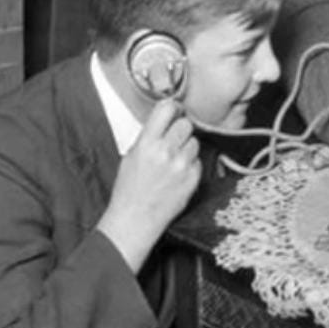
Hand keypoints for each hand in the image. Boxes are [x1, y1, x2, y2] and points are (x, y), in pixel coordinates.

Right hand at [96, 99, 201, 271]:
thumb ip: (149, 136)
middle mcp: (165, 152)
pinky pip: (198, 161)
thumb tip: (165, 118)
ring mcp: (181, 166)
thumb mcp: (131, 156)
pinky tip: (178, 175)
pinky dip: (191, 165)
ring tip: (174, 161)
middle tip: (173, 139)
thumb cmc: (129, 189)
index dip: (172, 108)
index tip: (174, 110)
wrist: (136, 218)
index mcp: (146, 144)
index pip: (166, 109)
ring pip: (195, 142)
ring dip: (187, 148)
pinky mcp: (193, 179)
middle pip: (186, 124)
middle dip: (180, 130)